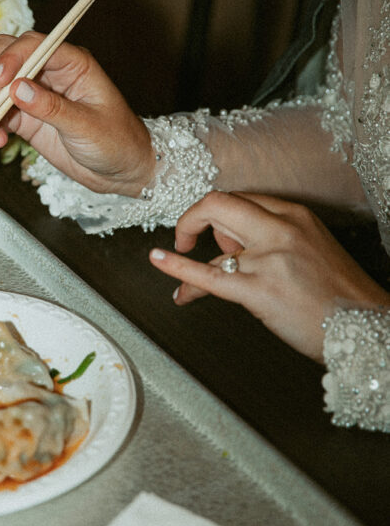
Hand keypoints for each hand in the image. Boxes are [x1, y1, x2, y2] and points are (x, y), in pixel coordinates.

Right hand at [0, 32, 154, 195]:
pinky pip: (0, 113)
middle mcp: (51, 73)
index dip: (12, 57)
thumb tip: (17, 89)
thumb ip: (51, 107)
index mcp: (72, 63)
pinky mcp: (27, 118)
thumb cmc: (116, 141)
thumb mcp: (86, 125)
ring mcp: (36, 94)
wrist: (121, 171)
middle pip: (9, 54)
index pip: (34, 45)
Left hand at [149, 190, 389, 359]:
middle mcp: (282, 229)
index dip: (217, 215)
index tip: (209, 231)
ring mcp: (271, 259)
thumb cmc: (337, 295)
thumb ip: (268, 237)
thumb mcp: (308, 247)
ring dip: (187, 261)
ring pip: (213, 244)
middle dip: (192, 218)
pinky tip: (160, 261)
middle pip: (219, 205)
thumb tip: (224, 240)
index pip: (239, 198)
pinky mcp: (261, 290)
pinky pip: (209, 275)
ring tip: (182, 280)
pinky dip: (178, 268)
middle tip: (183, 237)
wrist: (364, 327)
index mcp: (295, 214)